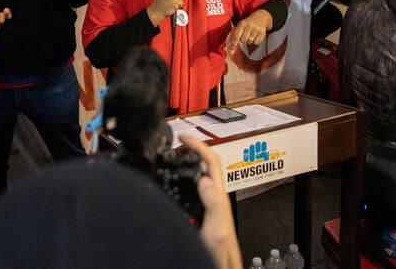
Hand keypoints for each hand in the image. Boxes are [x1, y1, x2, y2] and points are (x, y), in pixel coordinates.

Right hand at [180, 136, 242, 268]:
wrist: (220, 265)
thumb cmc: (221, 251)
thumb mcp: (217, 225)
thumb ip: (214, 202)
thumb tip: (205, 179)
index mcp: (218, 195)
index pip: (211, 161)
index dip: (198, 145)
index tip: (183, 138)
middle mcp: (213, 196)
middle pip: (205, 164)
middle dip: (190, 150)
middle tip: (176, 144)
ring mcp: (207, 203)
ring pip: (198, 175)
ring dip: (187, 163)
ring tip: (174, 156)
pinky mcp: (200, 212)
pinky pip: (191, 189)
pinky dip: (182, 180)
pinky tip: (175, 183)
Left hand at [225, 10, 272, 56]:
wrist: (260, 17)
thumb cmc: (247, 24)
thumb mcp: (240, 26)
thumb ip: (234, 36)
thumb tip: (230, 48)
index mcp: (242, 23)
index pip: (236, 36)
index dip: (233, 45)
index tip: (232, 52)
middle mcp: (249, 26)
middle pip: (243, 40)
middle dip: (243, 39)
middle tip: (246, 33)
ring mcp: (256, 29)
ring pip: (249, 42)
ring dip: (249, 40)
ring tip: (251, 33)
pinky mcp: (262, 33)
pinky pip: (256, 43)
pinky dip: (255, 41)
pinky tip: (256, 35)